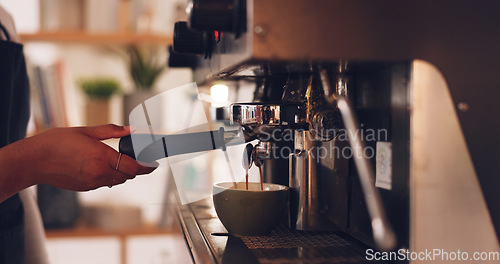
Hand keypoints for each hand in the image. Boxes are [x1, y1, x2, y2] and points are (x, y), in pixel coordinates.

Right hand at [0, 124, 156, 201]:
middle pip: (129, 175)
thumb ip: (112, 131)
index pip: (134, 167)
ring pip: (118, 180)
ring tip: (120, 159)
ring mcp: (92, 183)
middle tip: (138, 157)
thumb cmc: (57, 142)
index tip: (155, 164)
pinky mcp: (86, 188)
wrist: (34, 161)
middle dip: (136, 167)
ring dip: (124, 172)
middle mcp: (99, 173)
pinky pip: (105, 183)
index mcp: (102, 157)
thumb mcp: (86, 131)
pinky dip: (110, 175)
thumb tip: (131, 130)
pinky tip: (102, 165)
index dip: (148, 167)